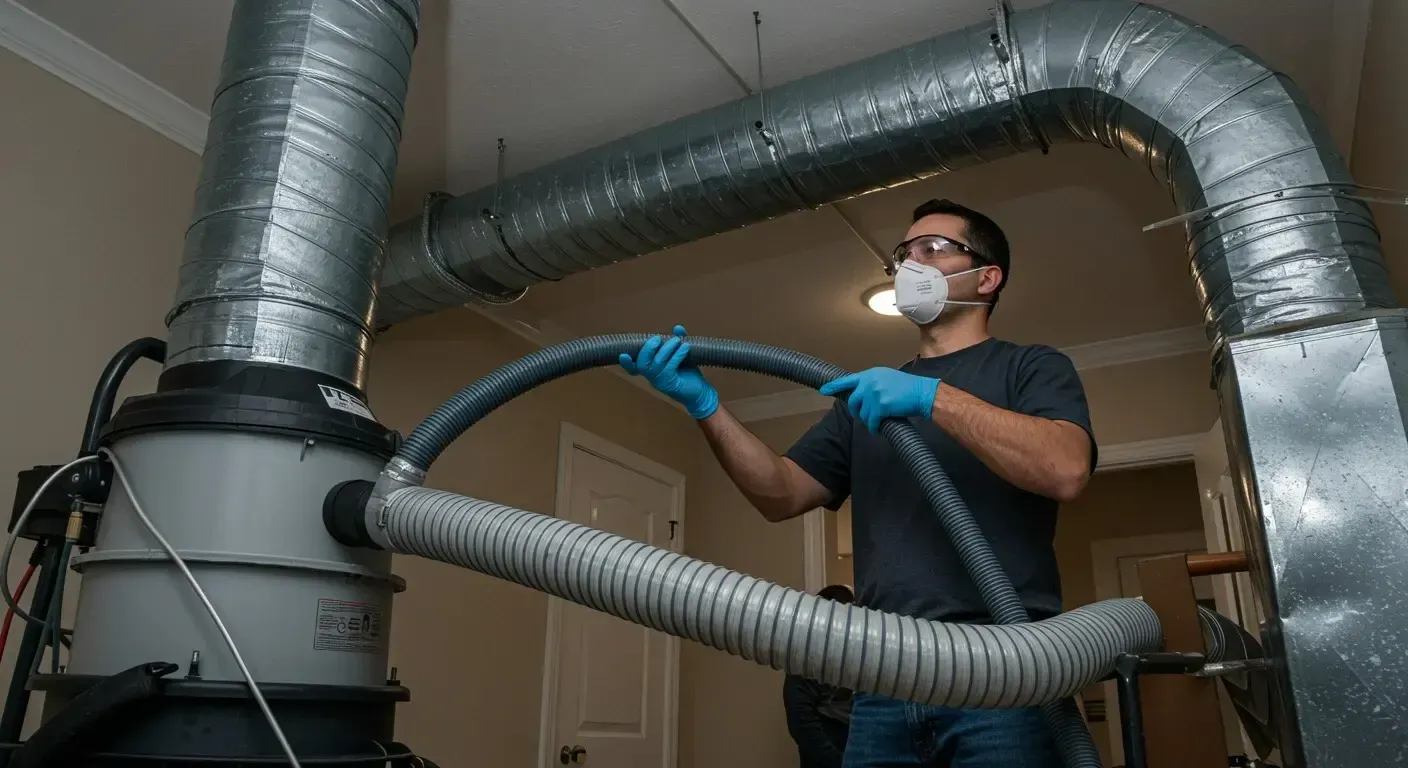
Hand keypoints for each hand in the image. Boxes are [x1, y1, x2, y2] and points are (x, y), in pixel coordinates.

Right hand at [619, 325, 719, 419]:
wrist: (700, 393)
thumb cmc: (687, 375)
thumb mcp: (681, 356)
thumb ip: (676, 342)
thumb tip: (677, 328)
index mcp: (651, 371)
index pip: (634, 368)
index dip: (627, 363)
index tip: (622, 355)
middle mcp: (652, 378)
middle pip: (642, 364)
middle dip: (648, 348)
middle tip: (658, 338)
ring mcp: (660, 382)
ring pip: (657, 363)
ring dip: (667, 348)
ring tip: (677, 340)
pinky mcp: (671, 384)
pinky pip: (670, 367)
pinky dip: (677, 355)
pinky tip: (685, 347)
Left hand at [820, 367, 939, 432]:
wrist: (922, 393)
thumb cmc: (907, 387)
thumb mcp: (887, 378)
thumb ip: (872, 384)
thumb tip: (860, 395)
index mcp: (871, 374)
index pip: (848, 380)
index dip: (834, 386)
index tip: (823, 390)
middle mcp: (870, 382)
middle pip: (853, 401)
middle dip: (856, 411)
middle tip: (864, 416)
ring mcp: (874, 394)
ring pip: (863, 414)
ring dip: (869, 421)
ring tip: (878, 421)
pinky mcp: (880, 406)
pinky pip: (871, 422)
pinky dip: (874, 428)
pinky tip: (879, 428)